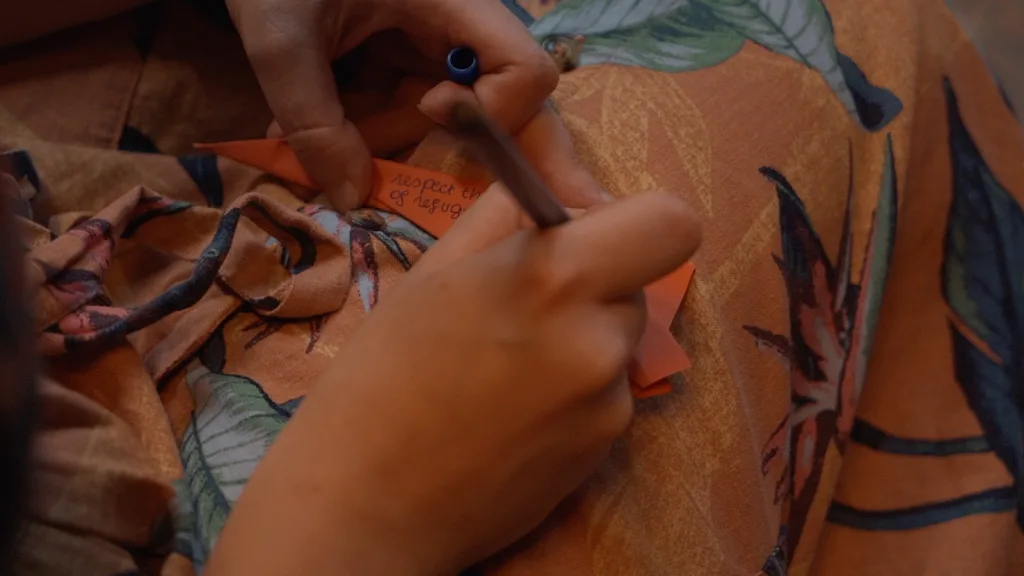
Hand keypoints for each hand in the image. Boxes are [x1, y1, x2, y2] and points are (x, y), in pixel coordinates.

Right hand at [205, 186, 700, 574]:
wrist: (365, 503)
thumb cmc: (380, 376)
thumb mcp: (435, 272)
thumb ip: (508, 214)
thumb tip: (560, 186)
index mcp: (553, 275)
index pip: (671, 221)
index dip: (638, 219)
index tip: (589, 235)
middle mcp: (599, 337)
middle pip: (641, 281)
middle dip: (598, 281)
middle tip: (528, 304)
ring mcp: (608, 402)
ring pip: (621, 339)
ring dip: (583, 337)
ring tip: (508, 368)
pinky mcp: (605, 450)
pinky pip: (607, 393)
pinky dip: (575, 391)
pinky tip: (513, 414)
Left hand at [227, 0, 602, 210]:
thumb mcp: (282, 41)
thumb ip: (315, 122)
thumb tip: (353, 199)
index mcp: (452, 0)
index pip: (524, 71)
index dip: (491, 112)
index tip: (425, 110)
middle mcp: (457, 24)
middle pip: (505, 103)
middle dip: (475, 156)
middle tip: (456, 201)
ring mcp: (431, 41)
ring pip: (447, 117)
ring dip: (393, 142)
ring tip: (320, 144)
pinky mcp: (402, 55)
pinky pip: (410, 109)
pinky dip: (374, 130)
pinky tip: (321, 135)